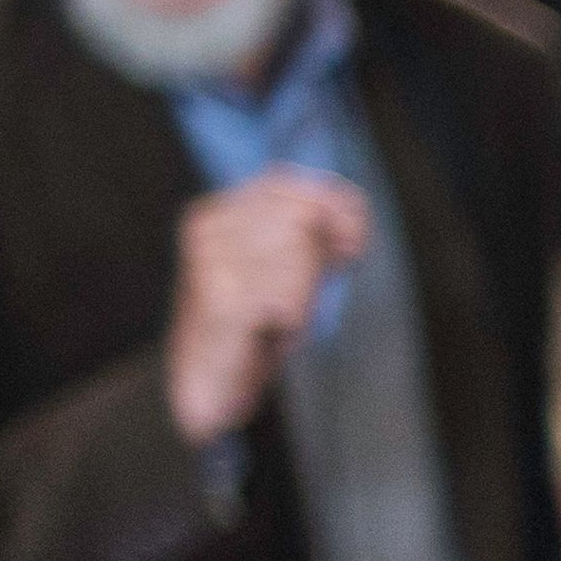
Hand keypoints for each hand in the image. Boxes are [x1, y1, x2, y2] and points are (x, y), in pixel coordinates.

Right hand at [164, 169, 373, 445]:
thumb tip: (353, 206)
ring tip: (280, 317)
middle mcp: (207, 228)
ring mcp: (208, 262)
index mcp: (217, 211)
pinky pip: (288, 298)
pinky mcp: (218, 301)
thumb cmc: (255, 320)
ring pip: (298, 257)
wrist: (209, 378)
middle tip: (307, 294)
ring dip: (304, 295)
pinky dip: (294, 320)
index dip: (333, 205)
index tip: (354, 245)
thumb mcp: (286, 264)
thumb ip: (312, 231)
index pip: (285, 182)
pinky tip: (273, 331)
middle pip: (299, 218)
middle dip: (319, 257)